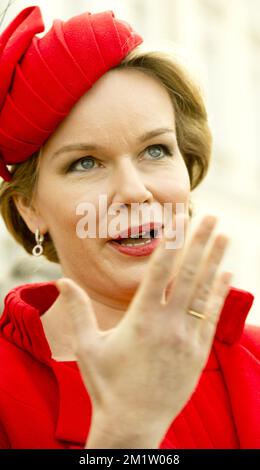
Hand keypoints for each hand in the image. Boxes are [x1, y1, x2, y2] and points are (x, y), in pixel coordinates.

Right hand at [56, 214, 231, 444]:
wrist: (134, 423)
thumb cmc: (107, 384)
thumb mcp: (87, 346)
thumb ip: (77, 310)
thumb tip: (61, 281)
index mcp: (141, 319)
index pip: (158, 271)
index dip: (170, 243)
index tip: (179, 220)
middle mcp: (168, 324)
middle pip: (188, 273)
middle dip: (200, 241)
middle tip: (212, 216)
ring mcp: (187, 338)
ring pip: (204, 291)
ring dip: (215, 260)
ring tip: (225, 236)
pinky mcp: (199, 352)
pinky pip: (212, 315)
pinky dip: (220, 293)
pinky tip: (227, 275)